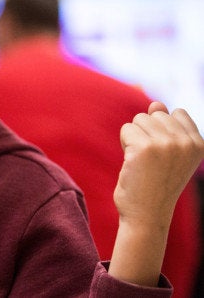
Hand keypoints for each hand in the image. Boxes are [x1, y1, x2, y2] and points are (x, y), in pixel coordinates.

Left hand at [109, 101, 203, 285]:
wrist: (146, 215)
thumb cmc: (155, 184)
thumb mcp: (168, 154)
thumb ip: (165, 126)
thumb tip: (156, 104)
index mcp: (199, 144)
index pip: (176, 113)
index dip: (161, 131)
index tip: (163, 156)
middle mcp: (186, 142)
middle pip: (155, 114)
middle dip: (146, 134)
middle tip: (149, 162)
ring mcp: (167, 144)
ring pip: (139, 120)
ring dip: (134, 139)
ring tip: (141, 162)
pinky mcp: (145, 148)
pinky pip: (126, 129)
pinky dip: (124, 144)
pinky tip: (132, 164)